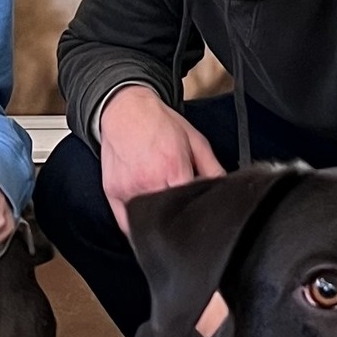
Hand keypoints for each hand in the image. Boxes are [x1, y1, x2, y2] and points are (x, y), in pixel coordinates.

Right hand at [97, 86, 222, 233]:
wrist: (125, 110)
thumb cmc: (159, 124)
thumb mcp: (195, 141)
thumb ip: (212, 168)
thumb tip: (223, 190)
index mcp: (172, 168)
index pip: (189, 204)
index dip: (195, 209)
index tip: (196, 207)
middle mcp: (149, 181)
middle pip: (169, 216)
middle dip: (177, 215)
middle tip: (179, 205)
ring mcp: (128, 189)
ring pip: (147, 222)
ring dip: (157, 220)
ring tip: (161, 202)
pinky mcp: (113, 193)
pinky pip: (126, 224)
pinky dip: (137, 226)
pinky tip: (144, 215)